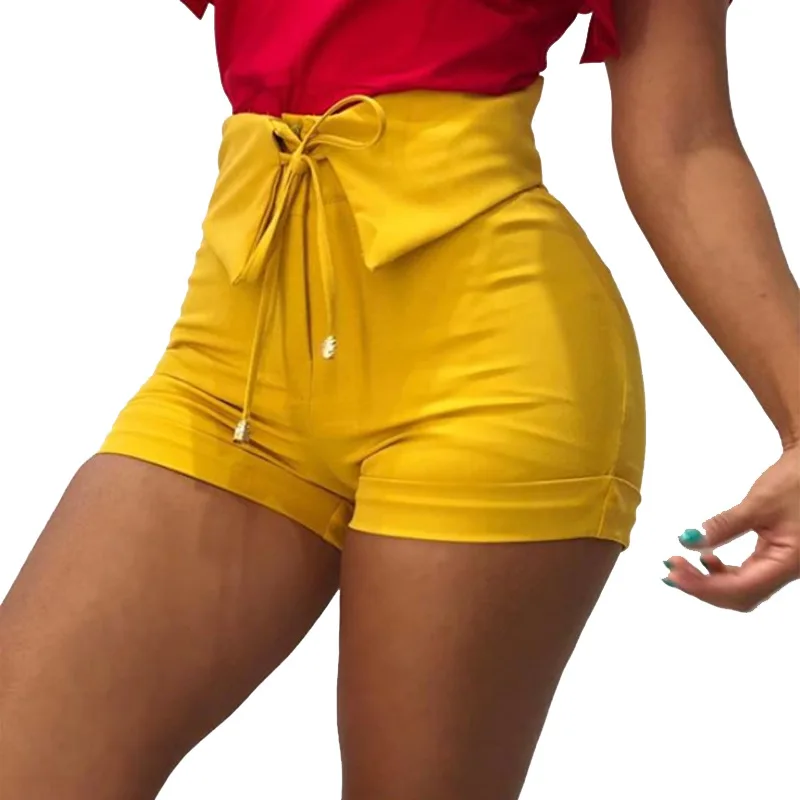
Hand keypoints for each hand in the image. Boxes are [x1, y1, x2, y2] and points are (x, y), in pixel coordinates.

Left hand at [663, 444, 799, 611]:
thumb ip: (724, 526)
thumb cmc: (797, 481)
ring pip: (742, 588)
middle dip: (702, 586)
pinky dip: (722, 572)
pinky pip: (747, 575)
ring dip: (709, 580)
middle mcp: (787, 571)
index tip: (673, 574)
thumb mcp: (758, 503)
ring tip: (682, 563)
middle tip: (671, 569)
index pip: (740, 589)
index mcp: (788, 563)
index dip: (703, 586)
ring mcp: (782, 565)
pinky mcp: (776, 556)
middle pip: (740, 595)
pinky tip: (706, 559)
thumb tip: (689, 542)